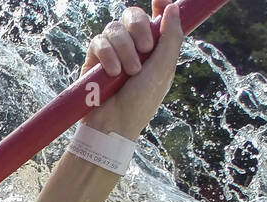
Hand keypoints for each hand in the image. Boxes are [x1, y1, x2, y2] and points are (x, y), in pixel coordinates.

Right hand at [79, 1, 183, 139]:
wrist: (113, 124)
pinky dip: (106, 54)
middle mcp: (132, 46)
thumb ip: (171, 36)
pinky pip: (98, 42)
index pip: (156, 17)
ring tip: (127, 72)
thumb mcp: (163, 69)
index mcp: (154, 47)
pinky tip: (112, 72)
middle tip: (146, 49)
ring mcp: (112, 52)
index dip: (159, 5)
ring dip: (124, 48)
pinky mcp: (93, 61)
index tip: (160, 0)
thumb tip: (173, 7)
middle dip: (139, 28)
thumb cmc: (141, 102)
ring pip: (114, 29)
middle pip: (132, 16)